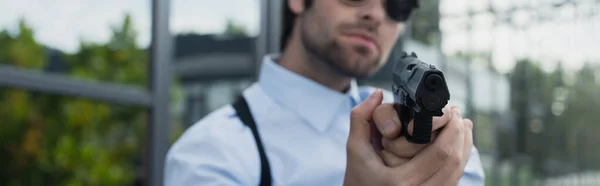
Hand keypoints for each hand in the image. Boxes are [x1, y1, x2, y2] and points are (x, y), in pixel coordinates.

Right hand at [344, 89, 473, 185]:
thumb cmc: (357, 180)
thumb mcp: (354, 150)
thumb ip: (361, 119)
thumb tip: (377, 94)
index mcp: (400, 181)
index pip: (441, 152)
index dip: (452, 129)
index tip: (452, 111)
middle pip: (454, 161)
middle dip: (461, 134)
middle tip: (458, 116)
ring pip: (458, 172)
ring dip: (464, 147)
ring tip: (462, 127)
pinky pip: (454, 180)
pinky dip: (460, 161)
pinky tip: (459, 145)